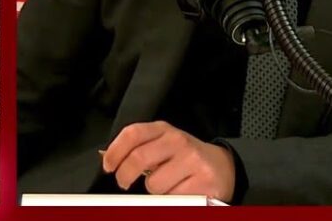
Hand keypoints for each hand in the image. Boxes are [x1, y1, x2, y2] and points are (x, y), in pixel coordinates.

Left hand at [102, 121, 235, 201]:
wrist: (222, 167)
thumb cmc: (186, 158)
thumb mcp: (164, 145)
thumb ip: (141, 148)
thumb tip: (111, 160)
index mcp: (165, 130)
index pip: (133, 133)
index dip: (115, 151)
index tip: (108, 166)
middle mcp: (179, 141)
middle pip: (139, 158)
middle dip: (125, 176)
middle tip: (124, 182)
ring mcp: (192, 160)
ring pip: (154, 184)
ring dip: (154, 192)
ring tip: (166, 186)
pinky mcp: (204, 181)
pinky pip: (173, 199)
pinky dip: (172, 201)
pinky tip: (181, 193)